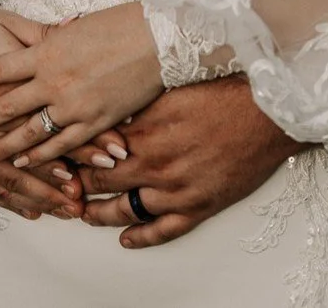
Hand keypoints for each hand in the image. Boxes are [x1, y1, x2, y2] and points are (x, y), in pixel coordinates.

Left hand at [0, 3, 161, 168]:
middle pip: (4, 106)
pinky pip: (60, 145)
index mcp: (47, 52)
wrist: (159, 37)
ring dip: (1, 147)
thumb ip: (53, 41)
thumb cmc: (122, 23)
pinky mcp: (94, 122)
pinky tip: (24, 163)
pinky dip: (39, 156)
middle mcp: (53, 81)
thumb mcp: (78, 27)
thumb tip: (36, 44)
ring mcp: (73, 105)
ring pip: (28, 133)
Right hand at [0, 7, 82, 221]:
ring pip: (12, 176)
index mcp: (13, 81)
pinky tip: (31, 211)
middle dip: (69, 173)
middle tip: (98, 188)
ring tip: (68, 208)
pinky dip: (10, 199)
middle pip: (37, 151)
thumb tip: (78, 25)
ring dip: (42, 194)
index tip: (115, 152)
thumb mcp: (13, 25)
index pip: (57, 116)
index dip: (88, 136)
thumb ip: (47, 36)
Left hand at [74, 76, 304, 248]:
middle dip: (78, 185)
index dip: (72, 153)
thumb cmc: (226, 90)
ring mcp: (176, 190)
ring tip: (84, 213)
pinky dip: (141, 238)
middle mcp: (154, 163)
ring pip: (125, 211)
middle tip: (61, 186)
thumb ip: (139, 100)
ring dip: (100, 214)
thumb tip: (109, 101)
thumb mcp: (174, 86)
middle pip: (102, 182)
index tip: (58, 154)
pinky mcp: (199, 206)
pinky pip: (162, 231)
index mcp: (146, 129)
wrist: (269, 112)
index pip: (95, 148)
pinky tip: (126, 240)